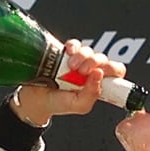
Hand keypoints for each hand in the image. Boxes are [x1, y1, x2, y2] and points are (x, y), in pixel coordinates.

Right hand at [9, 40, 126, 124]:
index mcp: (98, 84)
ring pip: (89, 51)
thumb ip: (91, 95)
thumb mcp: (78, 106)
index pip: (116, 71)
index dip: (112, 70)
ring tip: (70, 67)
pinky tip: (68, 53)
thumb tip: (98, 75)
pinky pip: (75, 44)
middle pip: (103, 58)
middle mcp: (90, 71)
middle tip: (82, 72)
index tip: (100, 74)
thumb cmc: (58, 103)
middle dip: (95, 63)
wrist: (33, 99)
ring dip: (83, 57)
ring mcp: (79, 61)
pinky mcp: (65, 53)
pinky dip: (73, 46)